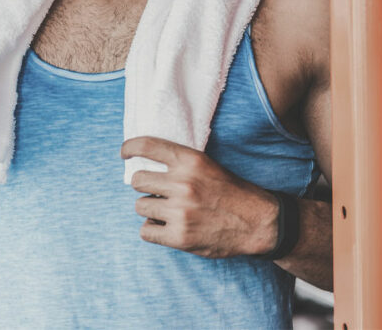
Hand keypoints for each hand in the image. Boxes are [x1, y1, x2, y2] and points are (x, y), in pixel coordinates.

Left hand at [121, 136, 279, 258]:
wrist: (257, 221)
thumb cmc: (231, 192)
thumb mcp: (208, 166)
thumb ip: (180, 164)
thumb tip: (143, 164)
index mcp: (190, 161)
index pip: (147, 146)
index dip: (130, 148)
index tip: (125, 153)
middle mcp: (183, 183)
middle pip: (137, 181)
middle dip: (144, 187)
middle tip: (157, 193)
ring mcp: (180, 211)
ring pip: (140, 207)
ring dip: (150, 210)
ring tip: (168, 212)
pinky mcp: (179, 236)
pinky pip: (146, 231)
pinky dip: (153, 230)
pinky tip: (166, 227)